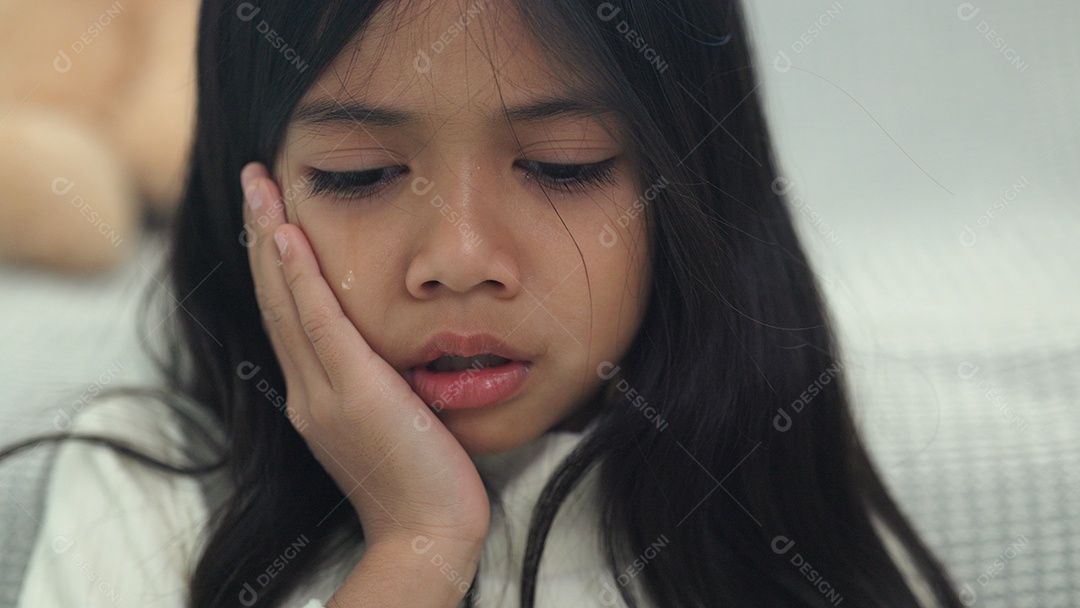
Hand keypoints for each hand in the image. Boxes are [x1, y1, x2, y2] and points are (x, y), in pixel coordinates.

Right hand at [240, 161, 489, 547]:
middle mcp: (306, 390)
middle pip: (275, 297)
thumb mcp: (391, 419)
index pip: (289, 314)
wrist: (426, 532)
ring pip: (287, 301)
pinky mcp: (352, 394)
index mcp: (315, 395)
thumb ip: (377, 381)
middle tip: (253, 176)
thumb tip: (387, 348)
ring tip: (260, 184)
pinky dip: (300, 278)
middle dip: (263, 233)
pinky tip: (289, 236)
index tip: (272, 213)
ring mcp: (322, 393)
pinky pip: (319, 324)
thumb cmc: (421, 479)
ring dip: (271, 237)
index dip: (275, 261)